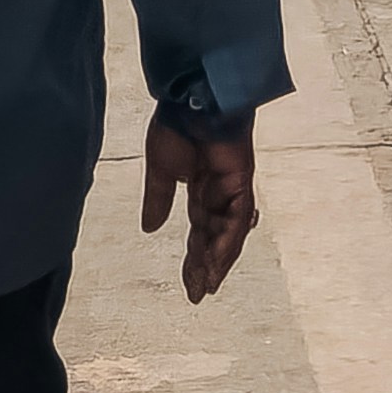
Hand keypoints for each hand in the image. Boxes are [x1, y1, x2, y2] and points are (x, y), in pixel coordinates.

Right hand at [143, 107, 260, 303]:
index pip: (198, 233)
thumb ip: (158, 199)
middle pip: (215, 238)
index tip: (190, 286)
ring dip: (218, 260)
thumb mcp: (161, 171)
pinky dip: (227, 241)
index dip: (194, 260)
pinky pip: (236, 218)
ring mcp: (233, 187)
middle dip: (207, 267)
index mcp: (201, 190)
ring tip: (207, 285)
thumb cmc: (175, 124)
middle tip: (198, 294)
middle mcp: (220, 193)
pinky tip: (216, 261)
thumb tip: (149, 229)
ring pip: (229, 234)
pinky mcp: (242, 180)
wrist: (190, 98)